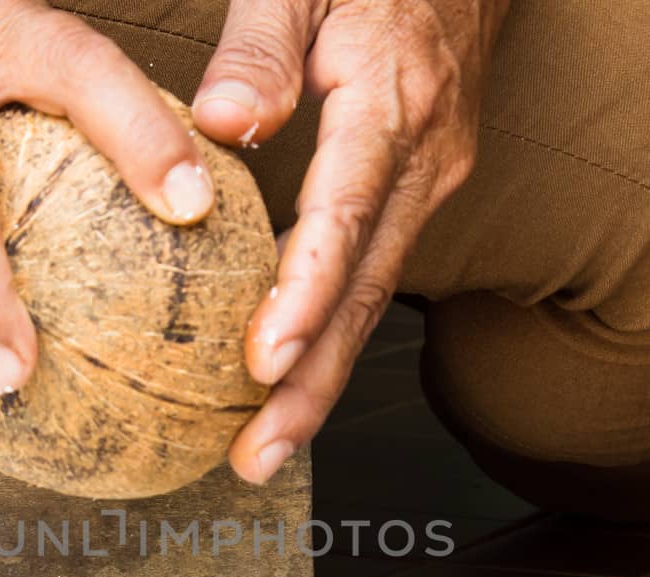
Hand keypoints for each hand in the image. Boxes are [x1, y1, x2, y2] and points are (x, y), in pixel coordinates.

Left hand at [192, 0, 506, 481]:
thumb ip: (258, 47)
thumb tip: (220, 126)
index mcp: (394, 103)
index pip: (346, 216)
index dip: (305, 295)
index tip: (261, 362)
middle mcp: (424, 160)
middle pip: (368, 290)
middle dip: (312, 383)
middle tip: (256, 456)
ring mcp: (430, 182)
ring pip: (375, 299)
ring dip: (322, 380)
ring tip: (264, 449)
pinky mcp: (418, 192)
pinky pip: (375, 277)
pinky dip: (333, 338)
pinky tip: (290, 382)